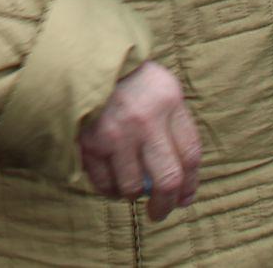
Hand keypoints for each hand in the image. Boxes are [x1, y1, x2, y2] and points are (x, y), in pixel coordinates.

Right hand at [78, 62, 200, 221]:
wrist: (81, 59)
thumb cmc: (127, 77)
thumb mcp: (161, 87)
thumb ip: (175, 125)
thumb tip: (183, 182)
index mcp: (168, 100)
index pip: (191, 155)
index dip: (190, 184)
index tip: (183, 198)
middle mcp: (145, 119)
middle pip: (167, 179)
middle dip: (165, 204)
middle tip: (159, 212)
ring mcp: (115, 132)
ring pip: (132, 186)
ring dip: (132, 195)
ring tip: (129, 190)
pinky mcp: (88, 140)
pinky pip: (102, 181)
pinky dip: (108, 189)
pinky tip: (110, 183)